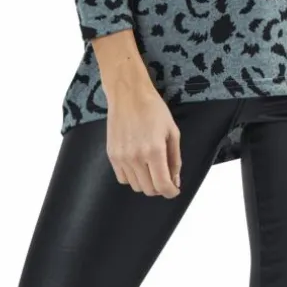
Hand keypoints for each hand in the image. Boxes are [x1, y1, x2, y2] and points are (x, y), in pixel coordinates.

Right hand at [104, 83, 182, 198]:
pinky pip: (122, 178)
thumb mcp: (172, 131)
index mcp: (155, 150)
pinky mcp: (112, 155)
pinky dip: (132, 177)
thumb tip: (175, 181)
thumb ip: (175, 159)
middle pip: (149, 189)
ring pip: (136, 186)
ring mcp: (122, 157)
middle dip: (160, 187)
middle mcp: (136, 157)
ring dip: (146, 182)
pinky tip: (138, 165)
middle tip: (165, 177)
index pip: (162, 185)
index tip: (174, 190)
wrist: (128, 94)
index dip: (171, 192)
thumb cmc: (154, 109)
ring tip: (151, 168)